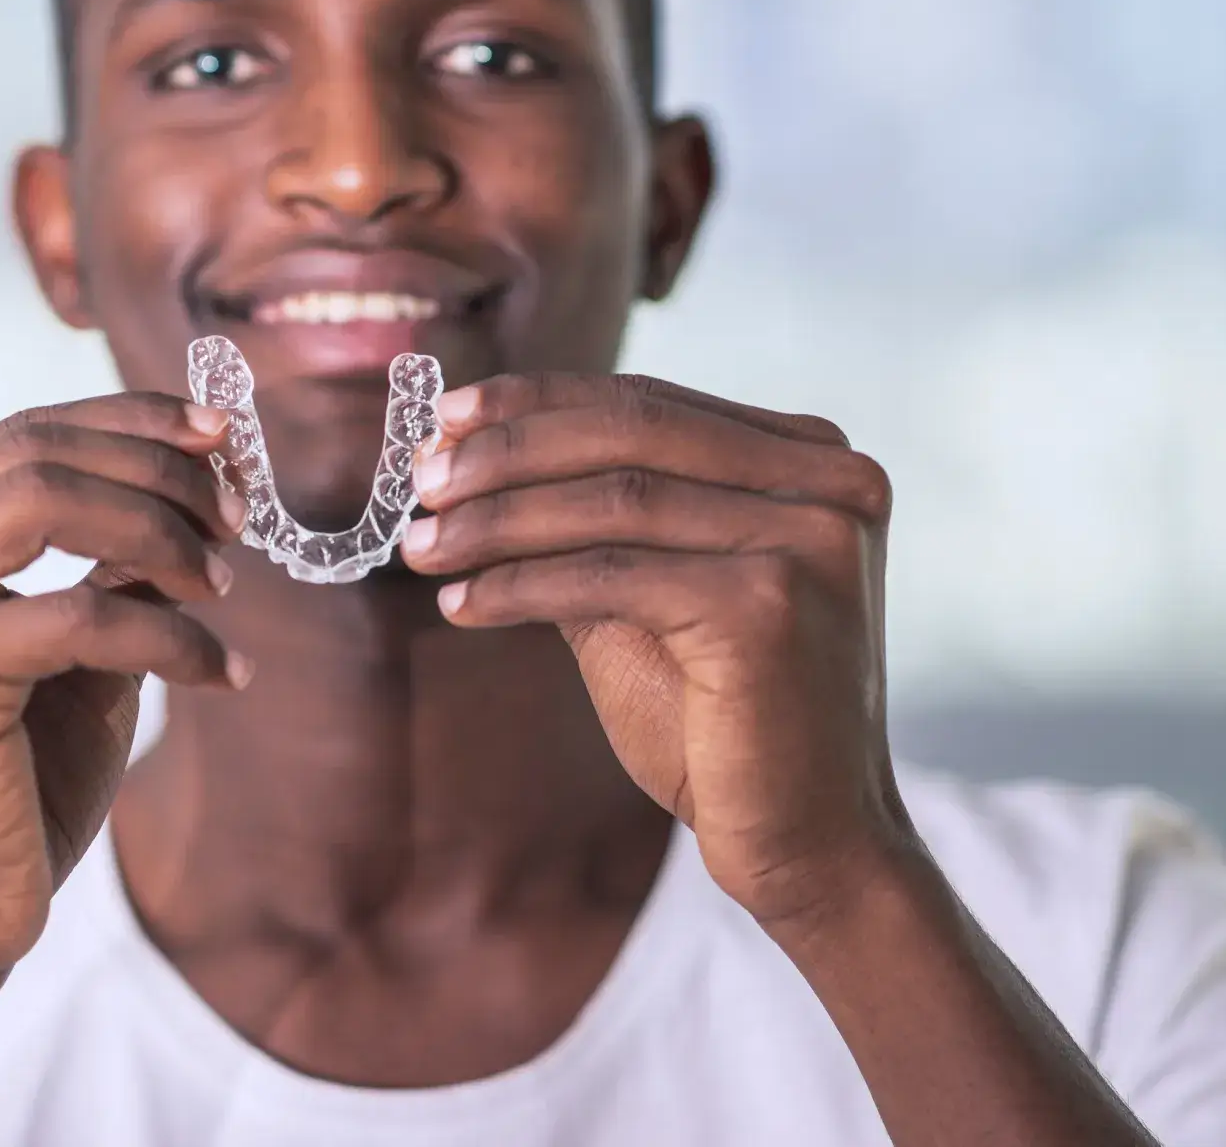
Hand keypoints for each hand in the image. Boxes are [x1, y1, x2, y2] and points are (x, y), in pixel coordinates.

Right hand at [0, 396, 250, 984]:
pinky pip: (78, 611)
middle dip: (159, 472)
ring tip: (222, 587)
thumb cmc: (11, 782)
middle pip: (35, 449)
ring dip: (161, 533)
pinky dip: (170, 633)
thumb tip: (205, 466)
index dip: (130, 420)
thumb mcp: (74, 642)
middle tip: (237, 521)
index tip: (222, 436)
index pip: (21, 433)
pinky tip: (221, 671)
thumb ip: (112, 555)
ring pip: (47, 498)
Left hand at [403, 372, 907, 931]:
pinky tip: (461, 603)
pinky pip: (609, 575)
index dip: (536, 403)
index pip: (647, 402)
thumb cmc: (721, 717)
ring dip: (495, 521)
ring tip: (420, 546)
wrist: (809, 846)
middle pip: (628, 433)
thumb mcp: (646, 591)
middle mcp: (827, 480)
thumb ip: (580, 519)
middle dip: (506, 451)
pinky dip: (520, 585)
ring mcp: (807, 537)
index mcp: (809, 457)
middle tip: (421, 479)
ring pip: (611, 501)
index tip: (444, 416)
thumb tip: (459, 452)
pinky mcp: (767, 605)